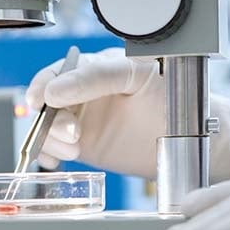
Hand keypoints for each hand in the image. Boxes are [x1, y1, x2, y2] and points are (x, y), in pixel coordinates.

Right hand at [26, 49, 229, 179]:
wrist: (190, 135)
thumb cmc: (172, 96)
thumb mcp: (135, 75)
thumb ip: (95, 77)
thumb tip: (54, 90)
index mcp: (93, 68)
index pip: (57, 73)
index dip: (42, 85)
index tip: (40, 101)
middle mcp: (83, 94)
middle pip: (46, 103)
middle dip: (50, 119)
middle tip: (71, 133)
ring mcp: (82, 120)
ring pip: (47, 127)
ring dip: (50, 140)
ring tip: (74, 149)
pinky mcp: (85, 146)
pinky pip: (55, 149)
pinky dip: (48, 155)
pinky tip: (56, 161)